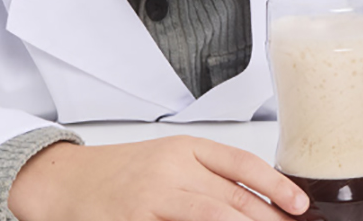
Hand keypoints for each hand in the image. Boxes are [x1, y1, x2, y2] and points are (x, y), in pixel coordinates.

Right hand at [8, 136, 307, 220]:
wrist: (63, 182)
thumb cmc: (121, 173)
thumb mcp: (170, 162)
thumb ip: (210, 177)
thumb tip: (262, 200)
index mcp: (185, 149)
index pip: (241, 163)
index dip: (275, 185)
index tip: (299, 205)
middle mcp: (170, 171)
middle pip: (231, 199)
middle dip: (266, 220)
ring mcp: (150, 199)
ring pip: (210, 218)